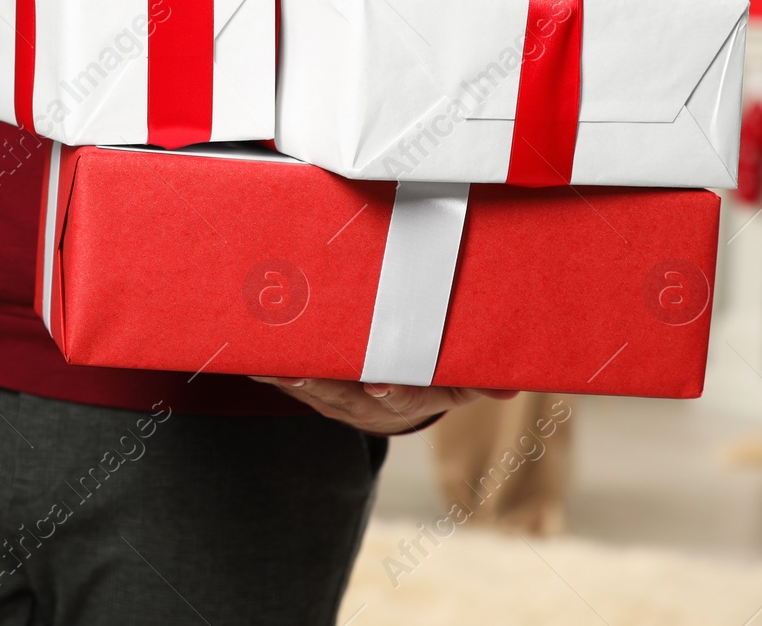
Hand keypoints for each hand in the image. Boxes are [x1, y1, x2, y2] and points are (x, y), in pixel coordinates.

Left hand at [249, 377, 517, 434]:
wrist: (392, 400)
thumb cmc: (428, 378)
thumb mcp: (456, 383)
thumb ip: (477, 382)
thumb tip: (513, 387)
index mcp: (408, 399)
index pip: (403, 397)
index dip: (393, 392)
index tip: (378, 384)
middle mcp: (367, 405)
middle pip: (344, 394)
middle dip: (319, 381)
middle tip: (296, 365)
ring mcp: (336, 401)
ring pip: (311, 390)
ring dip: (286, 376)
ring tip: (264, 357)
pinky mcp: (312, 392)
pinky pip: (290, 383)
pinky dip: (270, 371)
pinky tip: (248, 357)